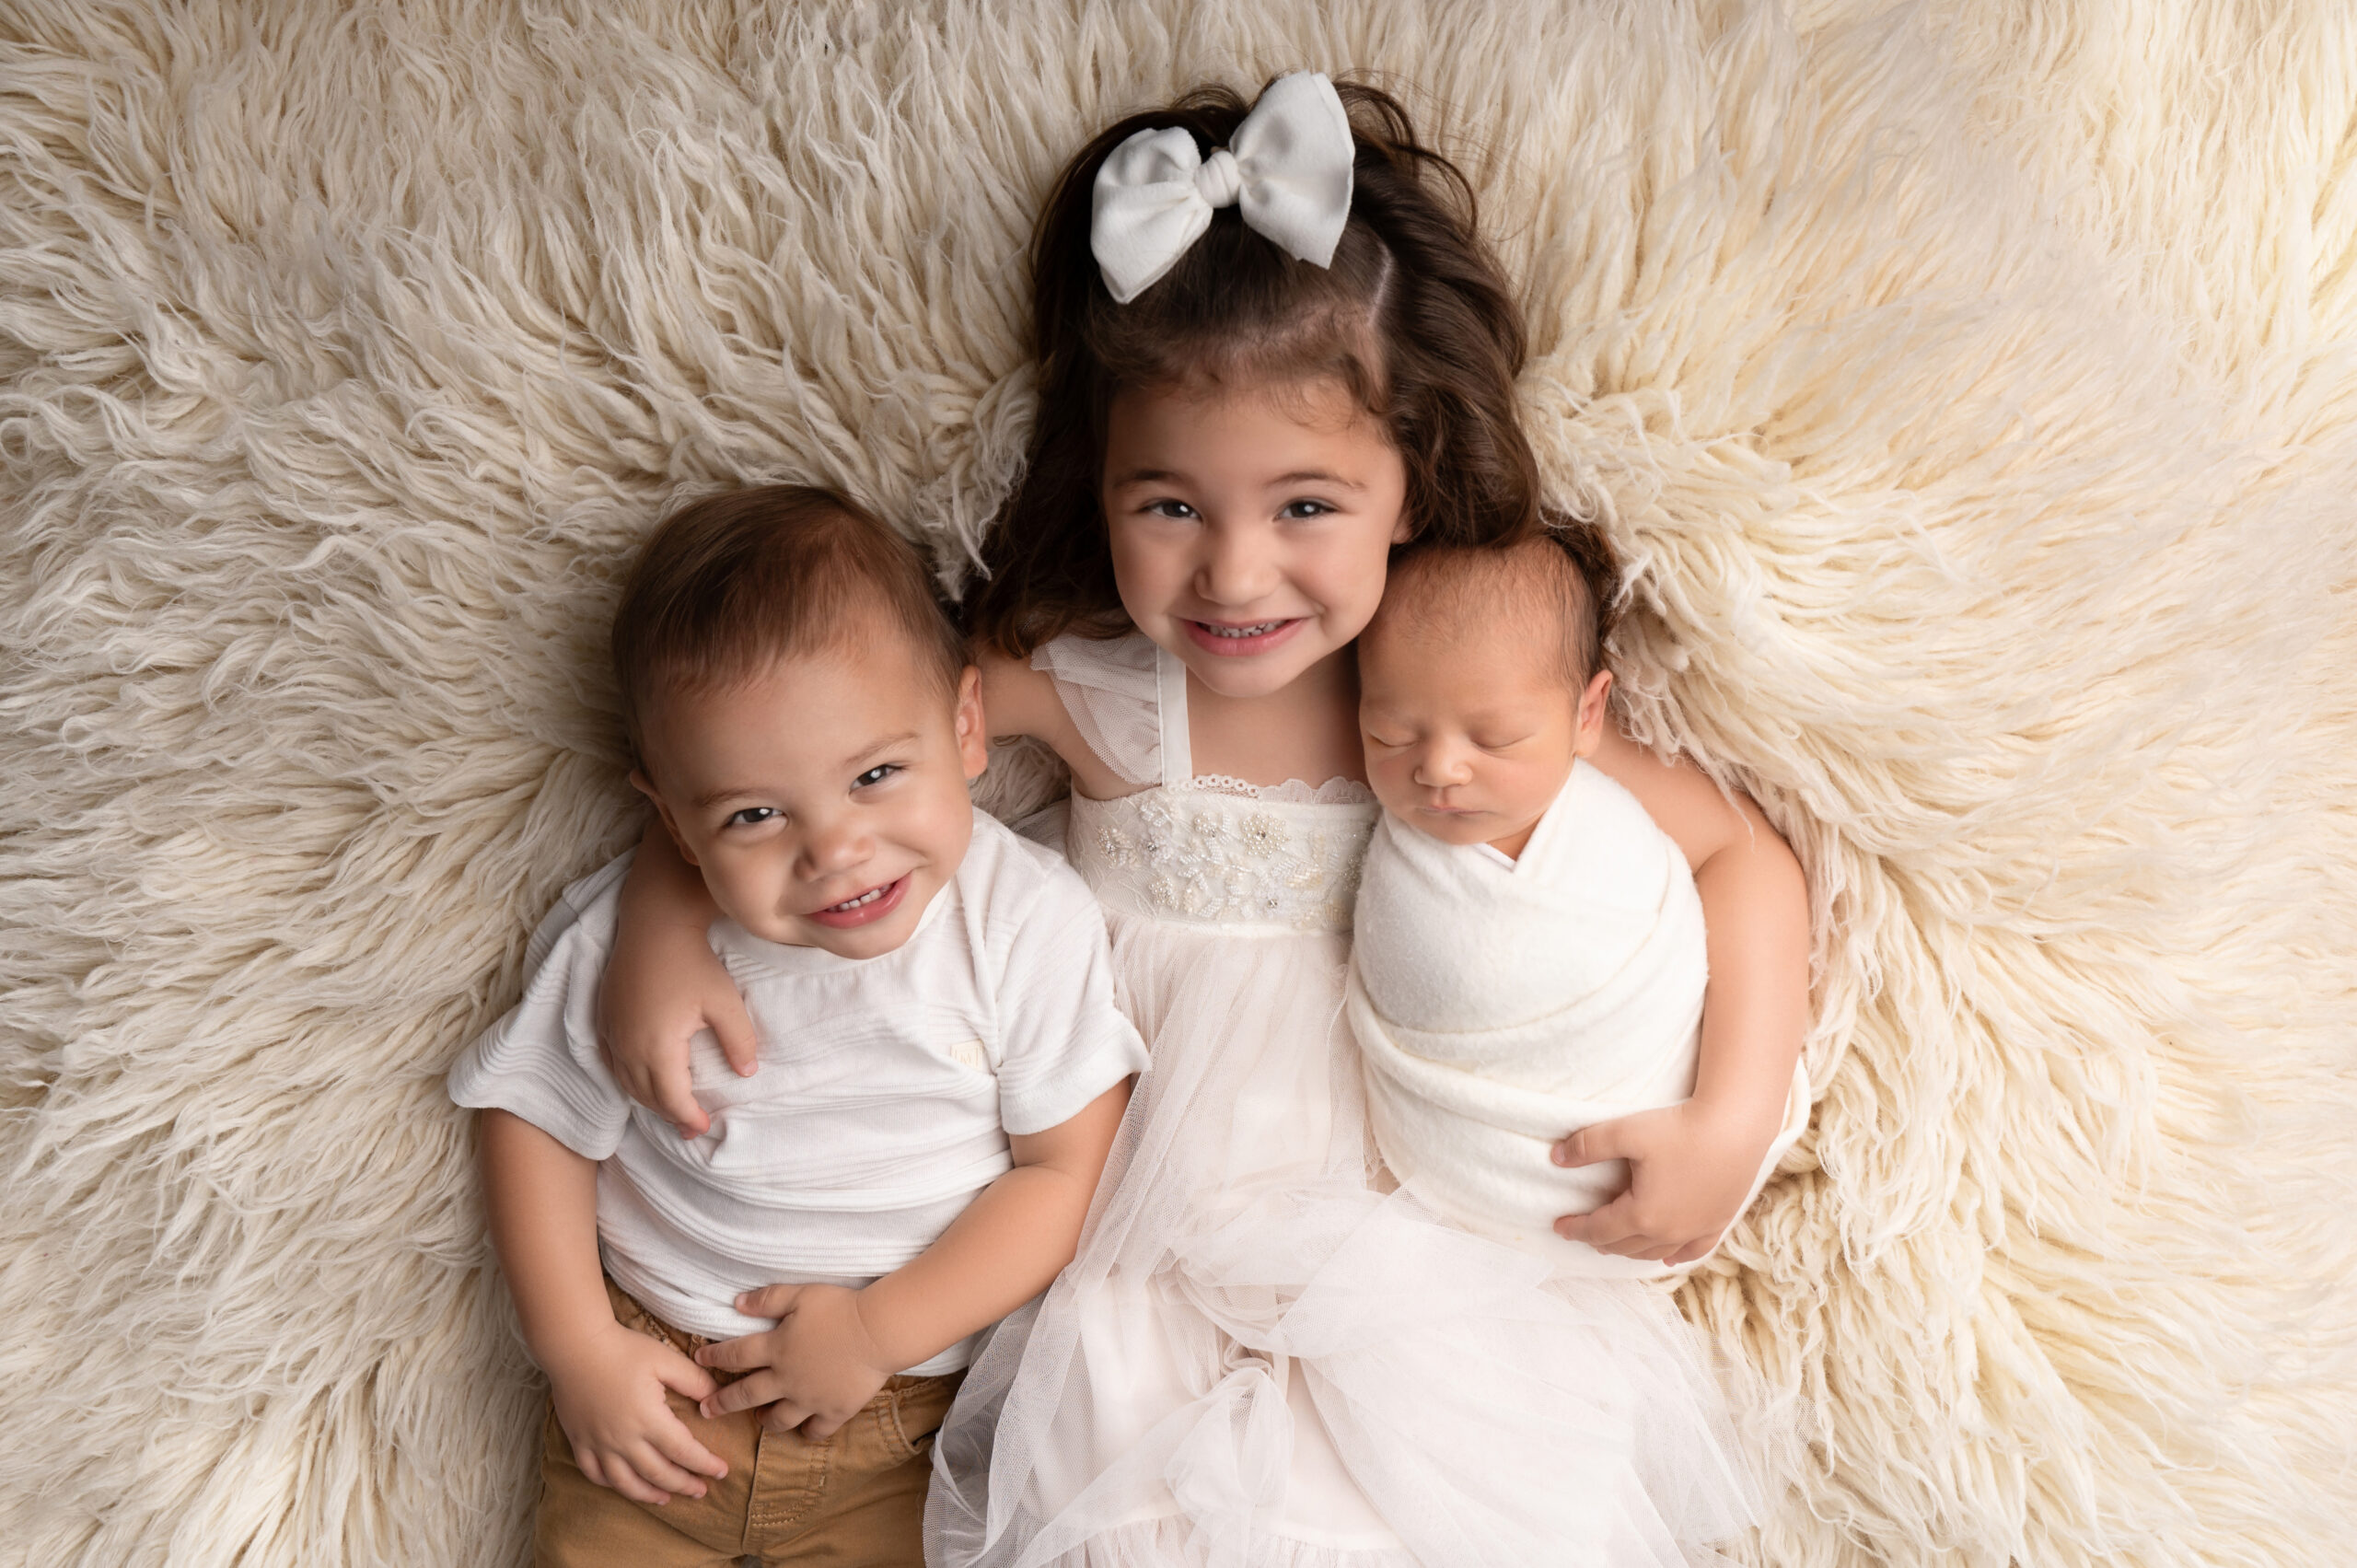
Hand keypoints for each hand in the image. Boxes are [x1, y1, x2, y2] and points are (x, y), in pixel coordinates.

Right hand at [543, 1322, 726, 1505]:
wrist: (574, 1346)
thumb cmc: (623, 1349)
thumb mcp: (665, 1359)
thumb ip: (694, 1381)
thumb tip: (715, 1399)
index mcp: (649, 1419)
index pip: (684, 1451)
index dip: (705, 1464)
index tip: (722, 1471)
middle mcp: (624, 1439)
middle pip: (659, 1473)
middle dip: (684, 1485)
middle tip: (702, 1491)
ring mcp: (599, 1444)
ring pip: (627, 1483)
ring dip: (649, 1494)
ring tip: (667, 1498)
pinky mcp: (580, 1442)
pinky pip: (595, 1474)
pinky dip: (612, 1485)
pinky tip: (626, 1485)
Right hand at [595, 923, 756, 1138]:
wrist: (654, 927)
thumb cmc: (693, 963)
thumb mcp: (725, 1002)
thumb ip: (739, 1041)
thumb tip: (747, 1073)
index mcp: (658, 1047)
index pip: (672, 1098)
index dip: (688, 1116)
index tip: (704, 1126)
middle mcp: (628, 1047)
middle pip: (647, 1096)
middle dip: (671, 1115)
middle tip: (692, 1127)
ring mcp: (612, 1034)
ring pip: (627, 1083)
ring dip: (649, 1100)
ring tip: (672, 1109)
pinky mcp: (604, 1020)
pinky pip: (613, 1064)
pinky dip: (630, 1080)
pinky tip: (644, 1081)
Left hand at [694, 1284, 895, 1438]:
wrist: (878, 1331)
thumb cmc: (840, 1308)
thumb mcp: (801, 1294)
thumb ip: (768, 1299)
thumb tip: (737, 1303)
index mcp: (776, 1348)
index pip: (736, 1355)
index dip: (715, 1357)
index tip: (699, 1359)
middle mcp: (787, 1379)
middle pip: (747, 1395)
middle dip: (723, 1403)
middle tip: (707, 1410)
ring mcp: (810, 1399)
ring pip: (778, 1419)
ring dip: (764, 1419)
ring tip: (759, 1419)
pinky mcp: (834, 1411)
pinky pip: (815, 1430)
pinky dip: (806, 1432)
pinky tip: (803, 1429)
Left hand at [1551, 1099, 1776, 1264]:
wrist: (1736, 1127)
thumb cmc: (1680, 1128)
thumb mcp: (1626, 1131)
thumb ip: (1587, 1145)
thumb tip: (1555, 1157)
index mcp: (1642, 1214)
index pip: (1599, 1230)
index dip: (1576, 1229)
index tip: (1559, 1226)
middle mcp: (1668, 1232)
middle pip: (1624, 1245)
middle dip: (1600, 1240)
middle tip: (1584, 1232)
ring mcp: (1696, 1230)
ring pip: (1655, 1251)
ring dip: (1630, 1250)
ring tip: (1616, 1242)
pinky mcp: (1718, 1222)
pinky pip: (1693, 1250)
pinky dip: (1675, 1255)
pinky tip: (1667, 1256)